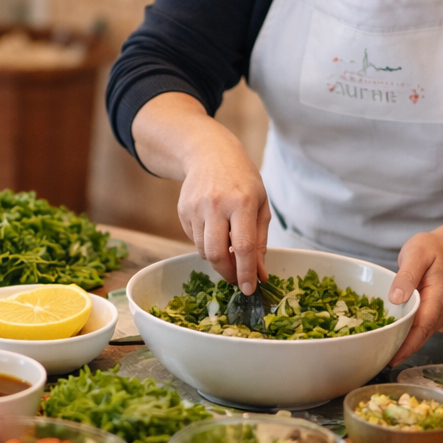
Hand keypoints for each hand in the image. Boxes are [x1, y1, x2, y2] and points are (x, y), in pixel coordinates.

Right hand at [132, 92, 268, 293]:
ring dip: (217, 258)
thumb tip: (260, 274)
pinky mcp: (183, 211)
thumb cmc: (242, 179)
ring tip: (228, 246)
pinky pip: (194, 239)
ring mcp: (196, 208)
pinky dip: (206, 243)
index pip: (243, 246)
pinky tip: (214, 228)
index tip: (249, 289)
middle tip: (236, 278)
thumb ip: (260, 240)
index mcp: (241, 202)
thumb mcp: (260, 204)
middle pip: (217, 253)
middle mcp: (216, 205)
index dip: (245, 272)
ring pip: (203, 250)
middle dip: (227, 273)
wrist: (209, 153)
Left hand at [386, 229, 442, 364]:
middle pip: (420, 337)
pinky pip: (417, 329)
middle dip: (400, 350)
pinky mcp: (431, 316)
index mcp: (438, 298)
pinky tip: (387, 339)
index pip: (422, 327)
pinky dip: (403, 336)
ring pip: (418, 336)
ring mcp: (437, 316)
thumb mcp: (417, 254)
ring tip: (378, 354)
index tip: (392, 357)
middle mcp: (440, 312)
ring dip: (401, 345)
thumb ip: (407, 275)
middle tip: (376, 360)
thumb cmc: (432, 250)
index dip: (407, 345)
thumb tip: (396, 298)